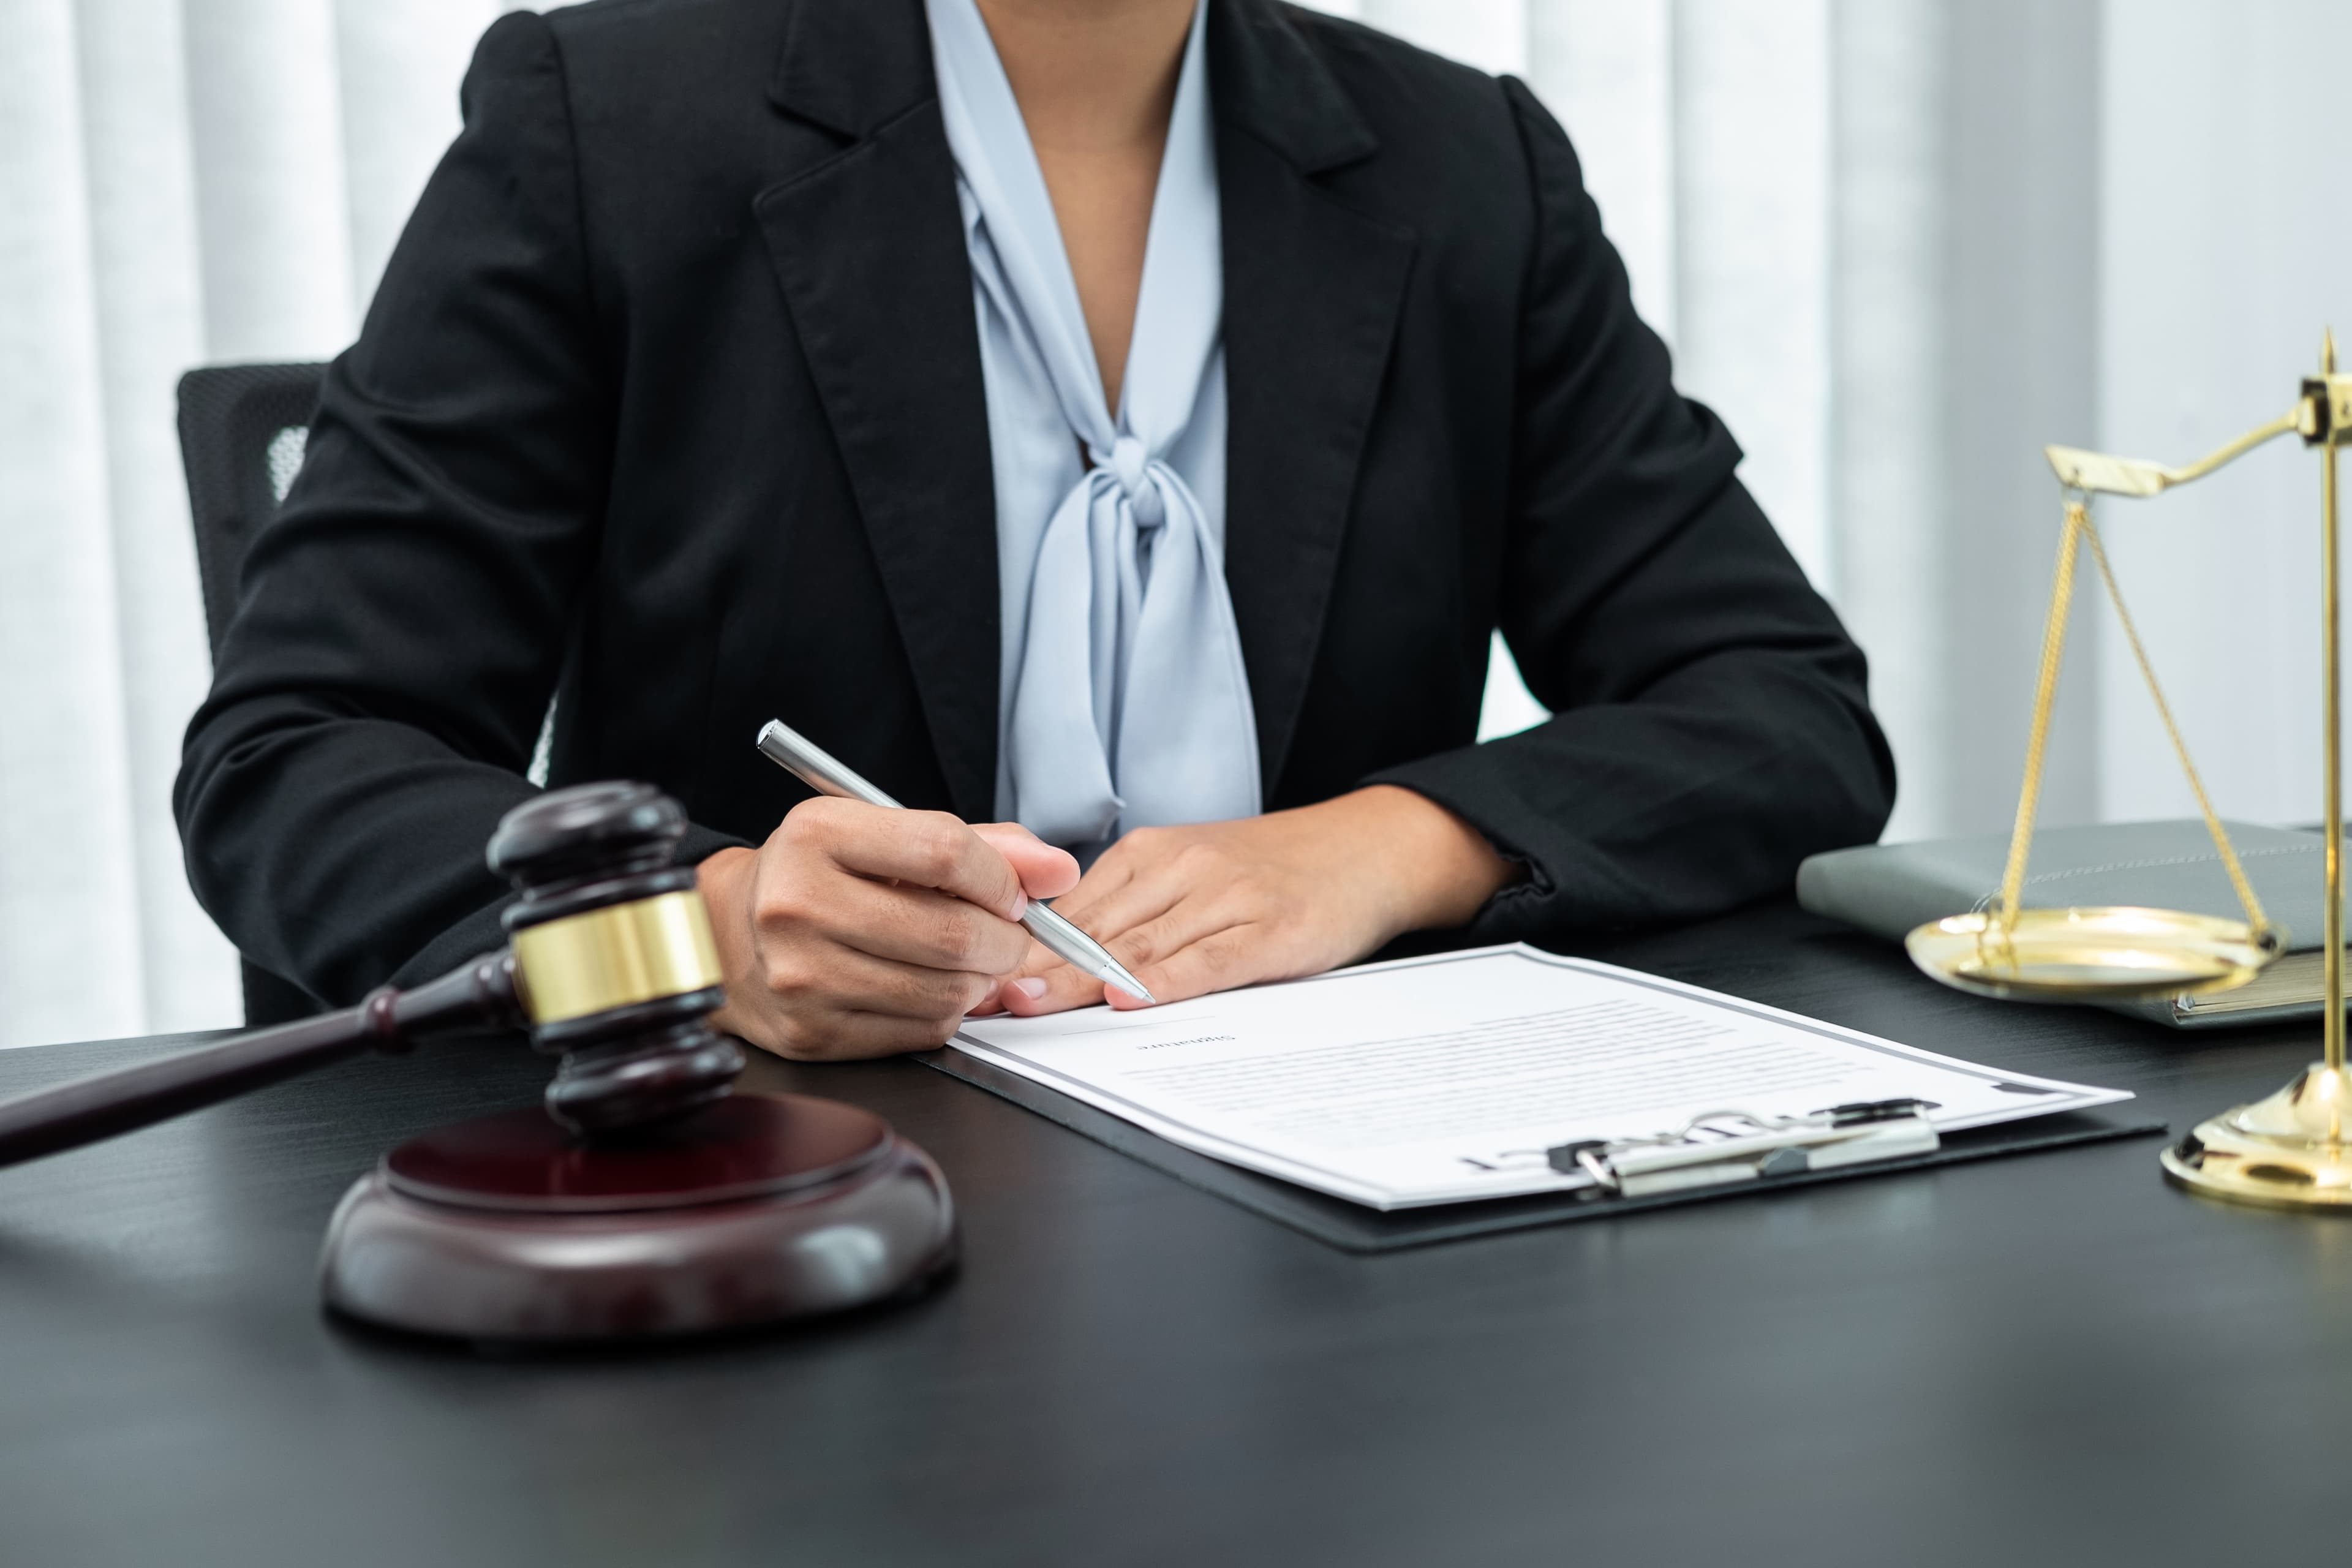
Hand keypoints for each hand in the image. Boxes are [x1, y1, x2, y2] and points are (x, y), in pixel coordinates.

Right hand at [698, 799, 1079, 1059]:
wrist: (729, 936)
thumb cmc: (821, 877)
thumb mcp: (884, 834)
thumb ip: (980, 844)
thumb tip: (1059, 870)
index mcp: (818, 834)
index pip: (946, 851)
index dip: (1003, 877)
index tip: (1015, 892)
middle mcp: (800, 903)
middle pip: (953, 933)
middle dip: (1006, 940)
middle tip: (1009, 936)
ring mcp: (803, 975)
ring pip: (945, 991)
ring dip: (981, 981)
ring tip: (970, 961)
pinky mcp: (813, 1032)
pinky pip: (922, 1032)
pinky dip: (947, 1013)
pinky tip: (929, 987)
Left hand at [984, 785, 1516, 1015]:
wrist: (1365, 849)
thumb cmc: (1275, 873)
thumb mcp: (1194, 876)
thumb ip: (1133, 912)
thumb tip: (1056, 963)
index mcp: (1152, 854)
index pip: (1071, 910)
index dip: (1020, 949)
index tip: (972, 977)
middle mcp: (1181, 868)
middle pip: (1092, 929)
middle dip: (1034, 968)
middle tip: (980, 998)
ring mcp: (1226, 896)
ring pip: (1138, 943)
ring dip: (1079, 979)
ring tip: (1029, 1005)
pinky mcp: (1268, 928)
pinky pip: (1206, 959)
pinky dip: (1164, 981)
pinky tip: (1129, 998)